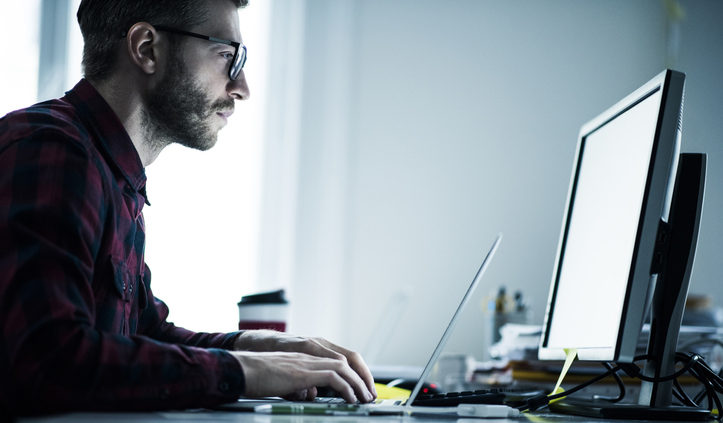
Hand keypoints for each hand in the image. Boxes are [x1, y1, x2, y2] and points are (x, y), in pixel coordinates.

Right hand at [231, 350, 374, 403]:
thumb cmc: (257, 375)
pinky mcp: (303, 371)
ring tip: (364, 398)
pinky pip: (333, 376)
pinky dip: (345, 387)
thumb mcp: (284, 379)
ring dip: (357, 382)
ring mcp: (306, 360)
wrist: (240, 369)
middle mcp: (309, 353)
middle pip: (346, 359)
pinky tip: (350, 398)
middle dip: (361, 377)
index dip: (353, 372)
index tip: (361, 387)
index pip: (338, 358)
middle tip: (369, 394)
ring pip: (343, 366)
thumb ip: (300, 384)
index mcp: (306, 354)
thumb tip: (311, 394)